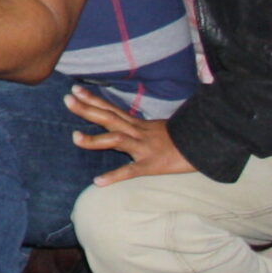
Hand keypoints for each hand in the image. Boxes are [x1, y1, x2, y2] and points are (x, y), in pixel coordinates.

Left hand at [68, 86, 196, 184]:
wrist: (205, 146)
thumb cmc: (182, 138)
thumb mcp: (157, 128)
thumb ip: (138, 126)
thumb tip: (122, 123)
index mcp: (138, 124)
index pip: (111, 109)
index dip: (93, 99)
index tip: (75, 90)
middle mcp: (138, 132)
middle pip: (109, 117)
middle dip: (87, 109)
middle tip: (67, 99)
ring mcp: (144, 148)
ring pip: (116, 139)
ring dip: (94, 139)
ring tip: (74, 137)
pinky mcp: (151, 165)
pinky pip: (131, 171)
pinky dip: (114, 176)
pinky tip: (98, 182)